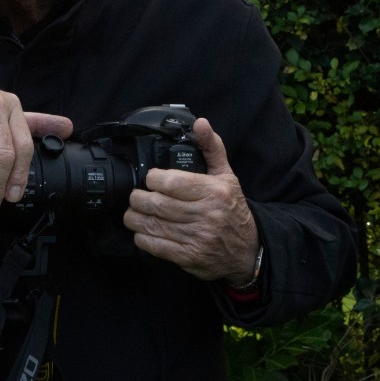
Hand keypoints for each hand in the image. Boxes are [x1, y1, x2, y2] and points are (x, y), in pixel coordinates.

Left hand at [122, 118, 259, 283]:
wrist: (248, 250)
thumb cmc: (232, 208)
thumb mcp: (226, 176)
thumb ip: (211, 147)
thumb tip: (201, 123)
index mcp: (213, 192)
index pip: (172, 182)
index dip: (153, 179)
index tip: (149, 178)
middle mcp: (206, 215)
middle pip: (158, 204)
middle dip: (138, 199)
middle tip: (135, 196)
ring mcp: (197, 238)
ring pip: (154, 225)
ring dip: (135, 218)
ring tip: (131, 212)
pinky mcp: (189, 257)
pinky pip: (157, 246)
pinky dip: (143, 238)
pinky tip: (140, 231)